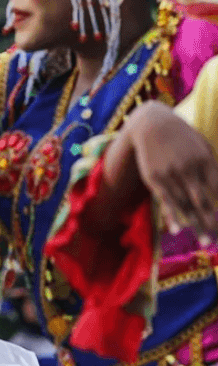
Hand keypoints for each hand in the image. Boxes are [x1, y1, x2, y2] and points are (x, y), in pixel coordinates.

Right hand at [129, 102, 217, 242]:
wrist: (152, 124)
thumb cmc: (182, 137)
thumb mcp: (202, 146)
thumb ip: (213, 167)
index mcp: (205, 159)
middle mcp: (189, 168)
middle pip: (204, 201)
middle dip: (213, 221)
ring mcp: (170, 174)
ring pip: (185, 205)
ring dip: (197, 225)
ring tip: (206, 241)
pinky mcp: (154, 178)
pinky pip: (166, 201)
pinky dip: (173, 216)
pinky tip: (178, 230)